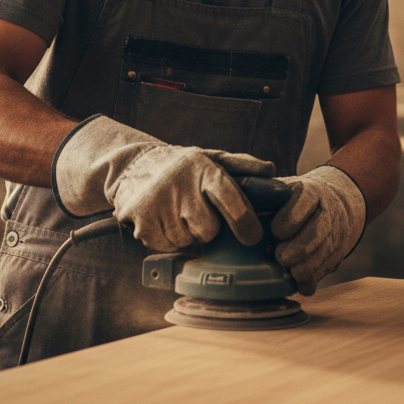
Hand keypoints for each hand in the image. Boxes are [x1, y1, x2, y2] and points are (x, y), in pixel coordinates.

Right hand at [53, 115, 274, 250]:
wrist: (132, 165)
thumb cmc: (181, 166)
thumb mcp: (210, 157)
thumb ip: (242, 165)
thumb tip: (271, 171)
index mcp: (202, 168)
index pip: (229, 198)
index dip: (244, 221)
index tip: (252, 236)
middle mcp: (180, 184)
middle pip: (208, 230)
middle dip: (207, 228)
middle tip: (198, 213)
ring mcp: (157, 204)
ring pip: (187, 241)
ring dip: (186, 235)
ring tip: (177, 214)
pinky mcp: (140, 221)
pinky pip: (166, 247)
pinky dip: (168, 240)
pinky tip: (163, 220)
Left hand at [271, 166, 365, 295]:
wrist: (332, 205)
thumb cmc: (292, 200)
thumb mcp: (279, 190)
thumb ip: (259, 197)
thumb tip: (230, 209)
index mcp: (310, 191)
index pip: (306, 198)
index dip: (292, 216)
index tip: (276, 230)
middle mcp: (327, 210)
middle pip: (319, 229)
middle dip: (300, 247)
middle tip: (281, 257)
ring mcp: (335, 233)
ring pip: (326, 251)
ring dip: (307, 266)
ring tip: (290, 273)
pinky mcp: (336, 255)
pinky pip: (327, 269)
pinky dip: (312, 280)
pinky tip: (299, 284)